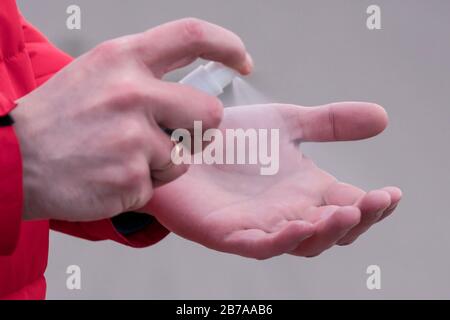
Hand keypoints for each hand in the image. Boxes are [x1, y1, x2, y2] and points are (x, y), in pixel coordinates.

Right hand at [11, 18, 252, 221]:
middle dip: (198, 128)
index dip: (226, 46)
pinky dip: (142, 184)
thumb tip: (191, 91)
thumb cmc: (59, 118)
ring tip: (122, 157)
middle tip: (171, 135)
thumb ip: (144, 76)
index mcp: (123, 59)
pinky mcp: (131, 177)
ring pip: (186, 155)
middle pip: (209, 112)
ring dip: (164, 161)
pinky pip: (160, 184)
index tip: (243, 60)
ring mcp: (133, 138)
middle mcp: (132, 93)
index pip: (192, 36)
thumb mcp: (96, 75)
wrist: (13, 160)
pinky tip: (110, 175)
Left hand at [144, 102, 401, 258]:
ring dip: (328, 231)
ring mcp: (259, 225)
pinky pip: (259, 244)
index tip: (393, 193)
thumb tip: (382, 117)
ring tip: (348, 212)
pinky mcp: (227, 232)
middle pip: (332, 230)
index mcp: (305, 191)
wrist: (182, 139)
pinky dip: (283, 239)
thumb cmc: (232, 140)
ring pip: (302, 242)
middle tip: (376, 202)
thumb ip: (329, 123)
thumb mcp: (286, 122)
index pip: (350, 204)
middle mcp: (288, 212)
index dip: (375, 205)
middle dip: (359, 220)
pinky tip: (300, 224)